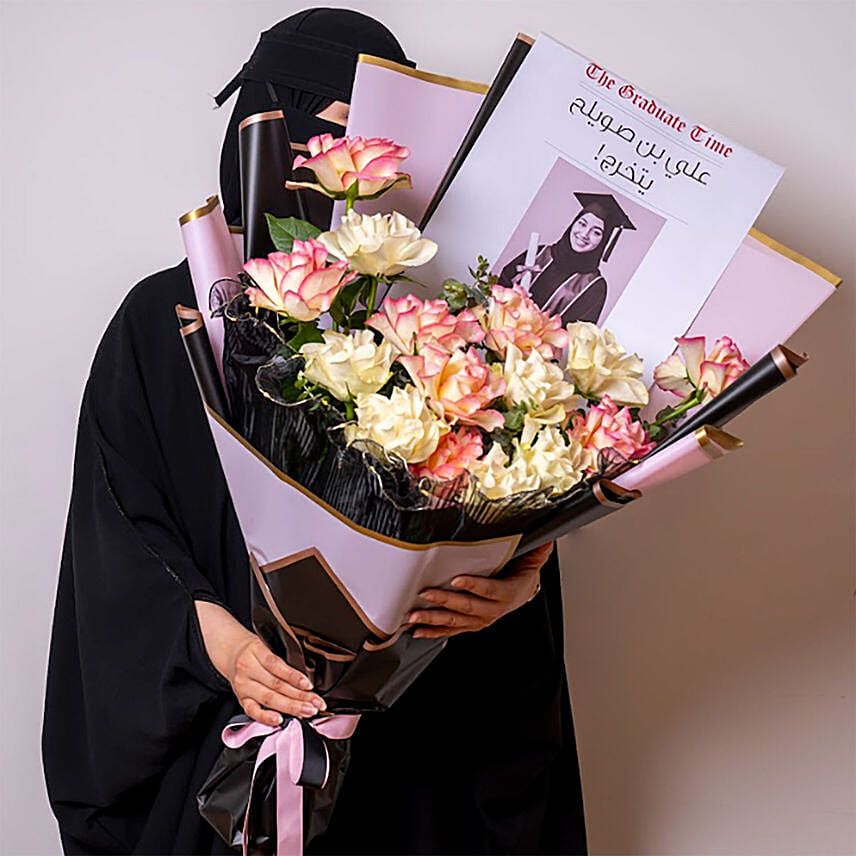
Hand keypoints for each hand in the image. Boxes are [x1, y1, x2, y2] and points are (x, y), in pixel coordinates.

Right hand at [226, 635, 325, 726]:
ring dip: (291, 707)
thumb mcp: (267, 644)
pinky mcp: (241, 699)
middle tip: (316, 703)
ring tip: (308, 711)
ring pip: (268, 698)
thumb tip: (307, 676)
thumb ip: (282, 657)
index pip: (276, 665)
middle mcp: (248, 668)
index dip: (294, 676)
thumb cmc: (254, 649)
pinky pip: (252, 711)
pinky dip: (266, 717)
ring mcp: (244, 685)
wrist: (231, 652)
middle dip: (299, 696)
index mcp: (256, 651)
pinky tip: (279, 719)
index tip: (309, 685)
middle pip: (276, 684)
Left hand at [408, 541, 553, 638]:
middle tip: (425, 594)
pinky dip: (432, 631)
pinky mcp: (469, 625)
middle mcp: (492, 611)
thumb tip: (547, 535)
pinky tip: (417, 630)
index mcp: (506, 594)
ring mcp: (479, 620)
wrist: (521, 594)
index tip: (456, 578)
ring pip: (454, 621)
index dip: (474, 585)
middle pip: (466, 606)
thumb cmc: (521, 575)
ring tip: (414, 615)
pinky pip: (449, 630)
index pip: (489, 590)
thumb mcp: (532, 560)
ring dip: (433, 619)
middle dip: (444, 601)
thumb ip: (537, 549)